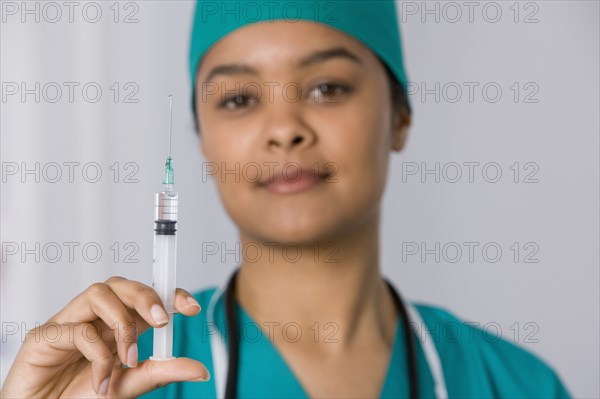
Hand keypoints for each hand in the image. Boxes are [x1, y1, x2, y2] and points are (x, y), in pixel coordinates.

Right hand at [0, 276, 208, 397]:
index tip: (191, 307)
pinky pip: (77, 330)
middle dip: (146, 298)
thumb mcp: (128, 385)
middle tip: (161, 322)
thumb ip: (160, 372)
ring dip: (122, 323)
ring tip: (129, 358)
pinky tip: (102, 378)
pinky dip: (97, 354)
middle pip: (121, 286)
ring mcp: (68, 324)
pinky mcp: (44, 337)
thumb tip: (200, 369)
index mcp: (115, 326)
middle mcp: (93, 319)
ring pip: (99, 294)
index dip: (167, 294)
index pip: (143, 297)